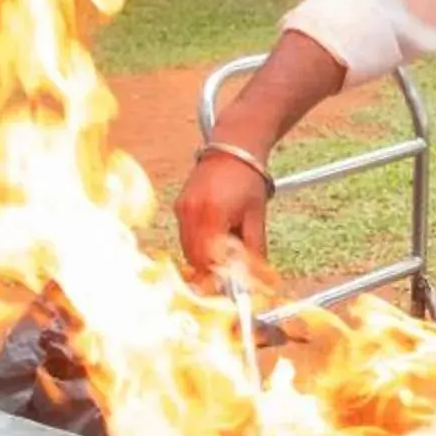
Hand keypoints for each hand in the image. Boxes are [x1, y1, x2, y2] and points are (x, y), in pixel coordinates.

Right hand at [176, 148, 270, 283]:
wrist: (235, 148)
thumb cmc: (249, 180)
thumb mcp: (256, 216)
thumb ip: (253, 249)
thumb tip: (253, 278)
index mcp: (212, 214)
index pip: (207, 260)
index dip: (217, 278)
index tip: (230, 287)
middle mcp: (191, 212)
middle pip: (195, 258)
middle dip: (211, 270)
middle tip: (230, 273)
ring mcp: (182, 208)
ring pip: (188, 249)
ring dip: (205, 257)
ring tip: (227, 246)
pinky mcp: (179, 206)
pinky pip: (186, 235)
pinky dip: (199, 243)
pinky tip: (217, 233)